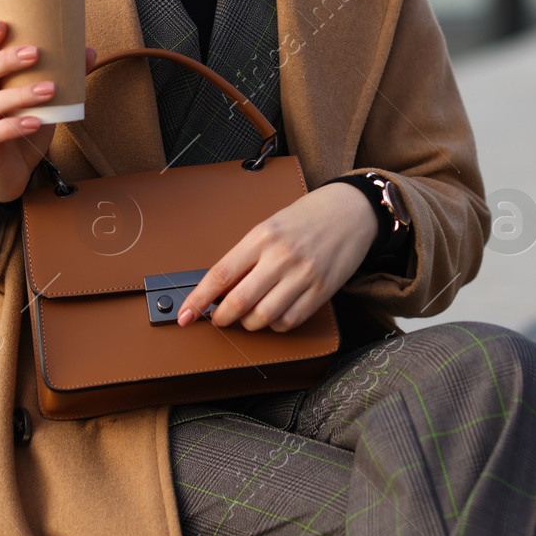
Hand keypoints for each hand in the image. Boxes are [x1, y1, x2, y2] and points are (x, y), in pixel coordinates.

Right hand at [0, 19, 94, 201]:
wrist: (11, 174)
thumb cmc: (24, 127)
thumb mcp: (44, 102)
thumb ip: (63, 78)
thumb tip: (88, 51)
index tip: (3, 23)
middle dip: (5, 60)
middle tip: (35, 53)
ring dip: (19, 94)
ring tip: (49, 89)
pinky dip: (13, 127)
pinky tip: (35, 122)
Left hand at [177, 182, 378, 332]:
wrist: (350, 211)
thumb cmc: (306, 218)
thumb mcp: (268, 227)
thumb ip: (245, 257)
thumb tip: (219, 289)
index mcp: (261, 237)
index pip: (220, 275)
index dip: (198, 300)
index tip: (185, 314)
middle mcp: (281, 257)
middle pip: (239, 302)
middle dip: (222, 318)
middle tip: (218, 318)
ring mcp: (303, 276)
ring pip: (263, 318)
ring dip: (249, 324)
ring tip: (248, 314)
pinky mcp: (322, 291)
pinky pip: (289, 321)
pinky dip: (275, 325)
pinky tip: (274, 313)